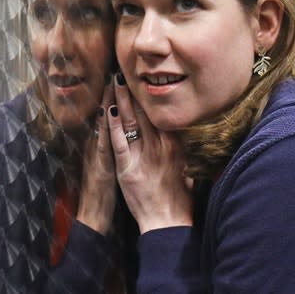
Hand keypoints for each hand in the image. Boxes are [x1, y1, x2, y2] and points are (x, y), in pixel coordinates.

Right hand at [75, 82, 116, 234]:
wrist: (94, 214)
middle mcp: (98, 146)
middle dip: (112, 95)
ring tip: (110, 84)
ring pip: (103, 125)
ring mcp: (97, 155)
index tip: (121, 81)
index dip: (115, 100)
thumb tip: (123, 139)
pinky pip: (103, 143)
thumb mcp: (111, 168)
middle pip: (106, 116)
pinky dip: (105, 128)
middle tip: (116, 72)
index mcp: (103, 146)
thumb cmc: (104, 193)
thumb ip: (116, 152)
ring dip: (106, 104)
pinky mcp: (100, 166)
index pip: (110, 118)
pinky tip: (107, 114)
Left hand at [108, 74, 192, 233]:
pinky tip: (107, 110)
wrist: (167, 221)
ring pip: (131, 121)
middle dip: (134, 91)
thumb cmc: (178, 199)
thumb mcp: (186, 170)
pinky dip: (113, 125)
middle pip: (144, 112)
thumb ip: (183, 153)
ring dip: (121, 100)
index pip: (160, 114)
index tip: (143, 82)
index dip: (150, 97)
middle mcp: (160, 146)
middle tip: (124, 72)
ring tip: (115, 81)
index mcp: (174, 146)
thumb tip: (183, 139)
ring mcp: (144, 156)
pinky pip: (119, 141)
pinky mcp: (128, 167)